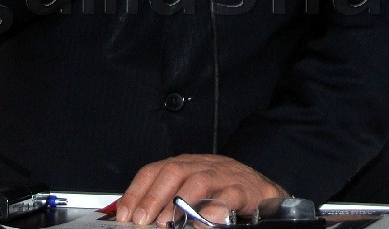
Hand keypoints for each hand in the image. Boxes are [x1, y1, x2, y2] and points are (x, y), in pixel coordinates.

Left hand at [115, 153, 286, 225]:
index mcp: (187, 165)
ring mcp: (224, 176)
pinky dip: (215, 209)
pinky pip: (229, 196)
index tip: (124, 213)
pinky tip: (204, 221)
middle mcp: (204, 166)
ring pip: (199, 179)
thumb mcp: (192, 192)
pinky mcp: (244, 190)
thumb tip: (136, 216)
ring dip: (180, 202)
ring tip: (168, 223)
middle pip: (173, 171)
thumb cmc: (225, 192)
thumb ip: (167, 201)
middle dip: (153, 197)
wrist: (264, 191)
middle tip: (143, 221)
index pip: (155, 170)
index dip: (137, 191)